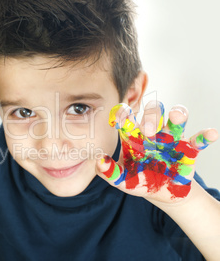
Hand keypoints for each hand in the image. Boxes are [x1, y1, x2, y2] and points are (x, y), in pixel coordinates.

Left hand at [96, 101, 217, 202]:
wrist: (162, 194)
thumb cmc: (138, 180)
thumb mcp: (122, 180)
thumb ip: (108, 172)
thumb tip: (99, 162)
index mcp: (133, 136)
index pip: (126, 119)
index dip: (123, 113)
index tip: (120, 113)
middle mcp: (152, 133)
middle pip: (152, 114)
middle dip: (151, 117)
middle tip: (147, 130)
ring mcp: (171, 140)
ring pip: (175, 121)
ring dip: (177, 116)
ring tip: (176, 116)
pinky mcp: (188, 150)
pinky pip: (198, 141)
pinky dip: (204, 136)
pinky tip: (210, 134)